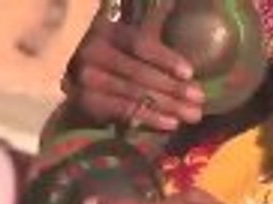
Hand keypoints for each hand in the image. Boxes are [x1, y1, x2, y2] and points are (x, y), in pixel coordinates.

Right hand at [63, 16, 203, 130]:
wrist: (73, 80)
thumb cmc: (112, 56)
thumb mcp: (126, 38)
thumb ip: (150, 28)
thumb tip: (174, 5)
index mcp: (107, 30)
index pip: (139, 44)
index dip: (165, 59)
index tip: (190, 73)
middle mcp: (92, 52)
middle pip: (139, 73)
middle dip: (173, 87)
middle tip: (199, 98)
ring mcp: (86, 79)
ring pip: (134, 94)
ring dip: (168, 106)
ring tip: (192, 114)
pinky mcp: (86, 102)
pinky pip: (124, 112)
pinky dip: (150, 119)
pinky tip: (171, 124)